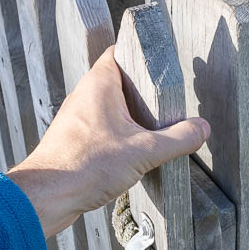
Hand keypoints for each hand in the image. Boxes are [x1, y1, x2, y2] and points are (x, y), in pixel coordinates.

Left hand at [6, 46, 209, 237]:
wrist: (46, 198)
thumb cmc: (87, 165)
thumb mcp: (144, 151)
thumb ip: (177, 139)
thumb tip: (202, 129)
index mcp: (99, 84)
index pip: (119, 51)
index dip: (141, 52)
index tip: (163, 59)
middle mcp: (85, 95)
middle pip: (119, 81)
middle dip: (144, 91)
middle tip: (169, 99)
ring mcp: (77, 119)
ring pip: (111, 108)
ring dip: (131, 116)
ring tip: (156, 128)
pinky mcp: (74, 141)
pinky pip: (102, 129)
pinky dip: (119, 135)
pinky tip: (133, 152)